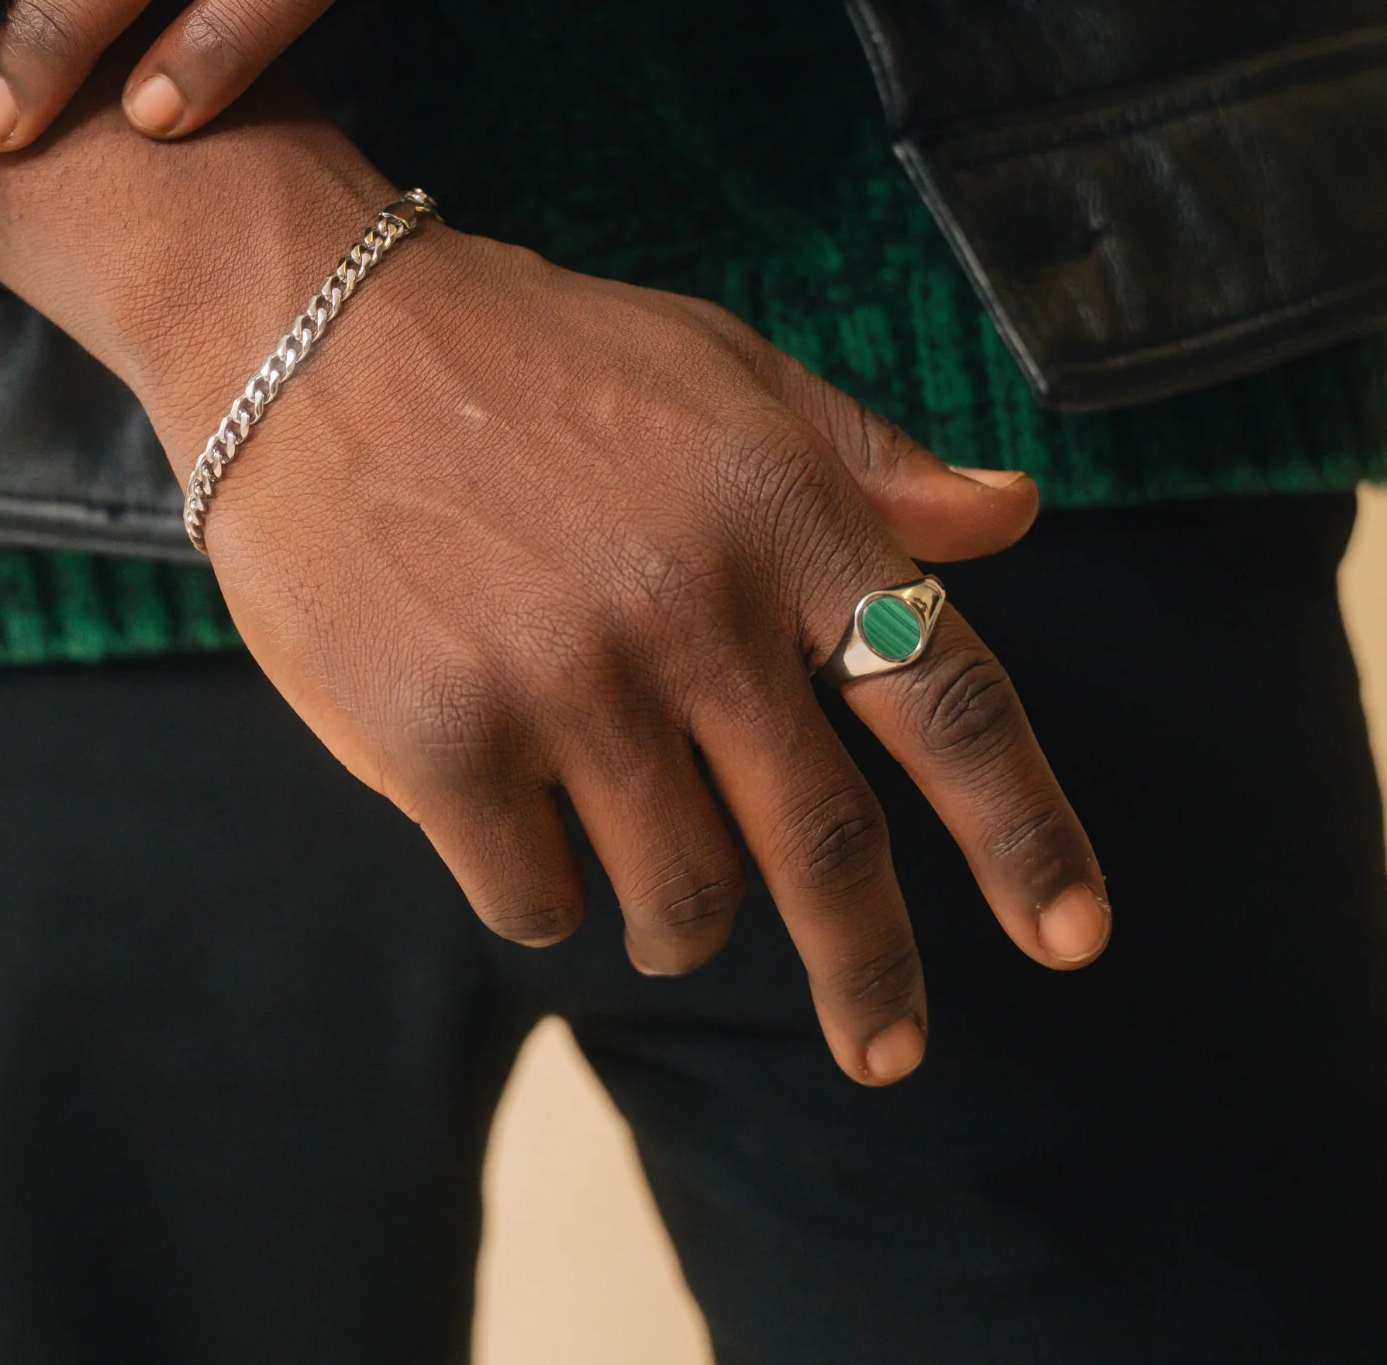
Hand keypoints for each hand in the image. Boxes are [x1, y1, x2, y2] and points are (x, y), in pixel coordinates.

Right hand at [0, 95, 1107, 1089]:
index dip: (1025, 834)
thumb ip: (866, 455)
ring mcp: (566, 680)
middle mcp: (691, 606)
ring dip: (684, 918)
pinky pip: (536, 892)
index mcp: (783, 512)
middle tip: (887, 1052)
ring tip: (662, 900)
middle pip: (826, 845)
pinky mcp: (442, 739)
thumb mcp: (719, 364)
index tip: (1072, 937)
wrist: (314, 335)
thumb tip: (1011, 519)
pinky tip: (522, 827)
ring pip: (680, 891)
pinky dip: (547, 887)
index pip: (947, 699)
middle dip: (871, 972)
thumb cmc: (533, 351)